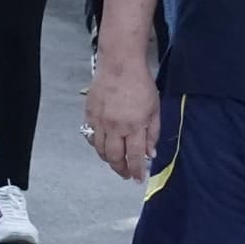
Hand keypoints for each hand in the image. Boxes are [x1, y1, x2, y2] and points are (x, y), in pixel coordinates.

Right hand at [85, 54, 160, 182]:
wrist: (119, 64)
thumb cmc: (141, 84)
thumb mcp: (155, 109)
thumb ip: (153, 133)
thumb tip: (150, 153)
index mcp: (134, 126)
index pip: (135, 156)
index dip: (136, 170)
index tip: (138, 179)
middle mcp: (115, 127)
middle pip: (114, 157)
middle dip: (121, 169)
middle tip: (126, 174)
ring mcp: (100, 121)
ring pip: (100, 150)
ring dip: (109, 159)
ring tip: (116, 161)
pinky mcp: (89, 114)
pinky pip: (91, 136)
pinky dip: (97, 145)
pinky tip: (104, 145)